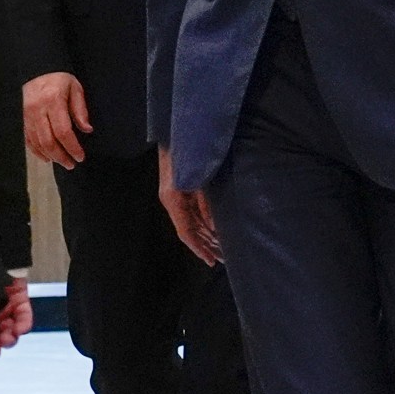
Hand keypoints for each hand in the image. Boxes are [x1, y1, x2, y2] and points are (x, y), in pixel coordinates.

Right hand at [22, 72, 92, 168]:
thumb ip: (80, 110)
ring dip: (50, 156)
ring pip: (37, 143)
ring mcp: (27, 116)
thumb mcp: (75, 88)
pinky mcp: (22, 119)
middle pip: (48, 141)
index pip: (63, 131)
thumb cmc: (59, 78)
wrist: (37, 69)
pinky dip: (37, 151)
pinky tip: (47, 157)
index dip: (72, 147)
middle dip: (61, 156)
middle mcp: (37, 110)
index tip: (80, 156)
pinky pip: (28, 140)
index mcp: (53, 101)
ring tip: (62, 162)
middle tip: (71, 164)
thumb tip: (86, 129)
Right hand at [157, 147, 221, 265]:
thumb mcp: (200, 182)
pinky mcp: (182, 191)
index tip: (211, 260)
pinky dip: (204, 224)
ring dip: (206, 237)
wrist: (179, 133)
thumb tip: (214, 228)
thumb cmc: (188, 154)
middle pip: (189, 230)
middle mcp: (172, 200)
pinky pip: (193, 213)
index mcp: (173, 199)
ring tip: (221, 250)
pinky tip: (215, 232)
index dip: (198, 248)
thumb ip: (205, 205)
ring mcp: (176, 196)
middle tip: (222, 259)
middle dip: (205, 246)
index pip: (185, 232)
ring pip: (192, 223)